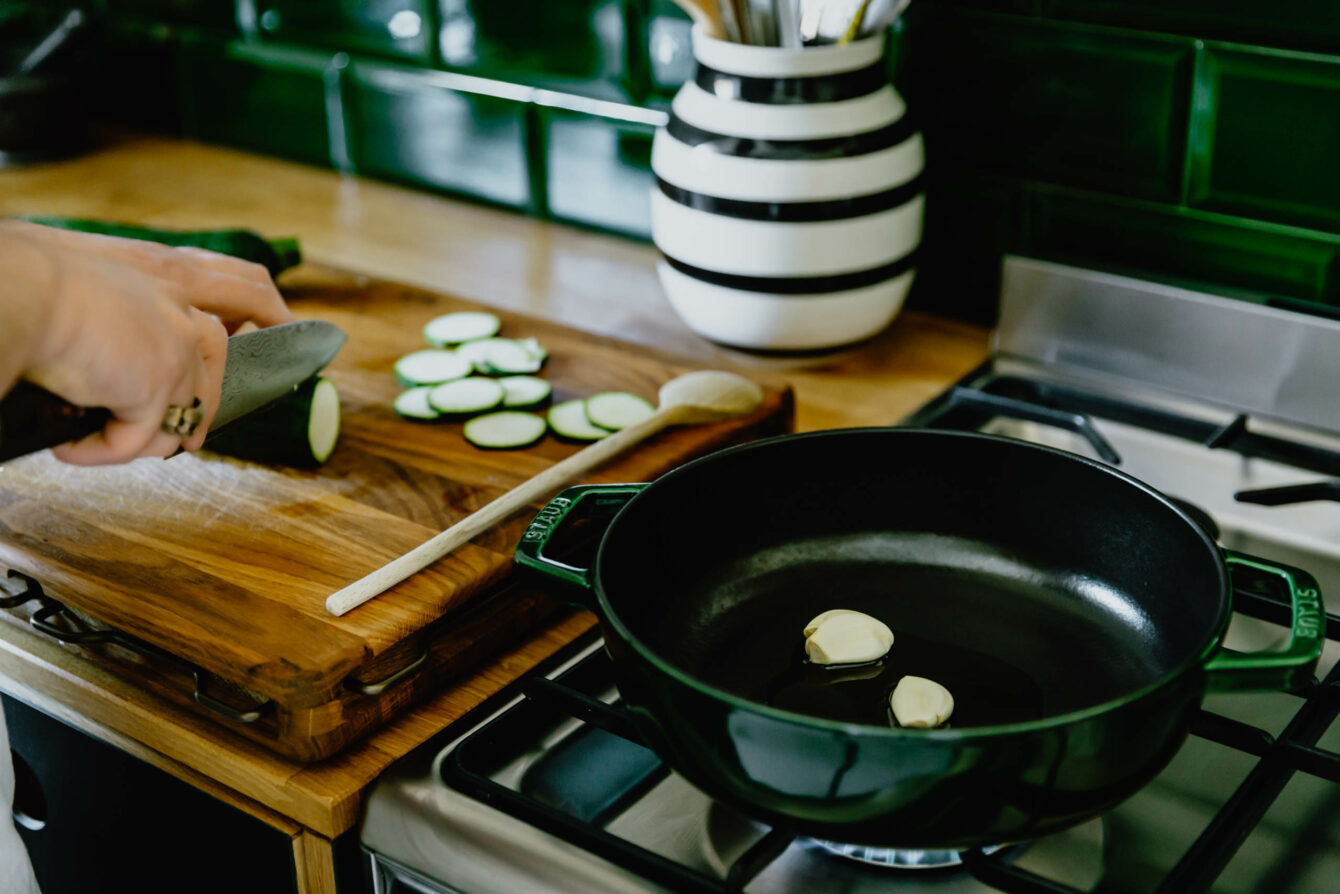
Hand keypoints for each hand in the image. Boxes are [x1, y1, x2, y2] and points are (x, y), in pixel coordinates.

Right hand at [0, 221, 293, 464]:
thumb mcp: (77, 266)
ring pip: (179, 414)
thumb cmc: (22, 276)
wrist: (16, 291)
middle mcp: (181, 305)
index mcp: (161, 267)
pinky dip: (102, 451)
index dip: (265, 308)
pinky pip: (140, 441)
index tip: (280, 325)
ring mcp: (177, 347)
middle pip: (222, 351)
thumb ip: (107, 292)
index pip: (237, 284)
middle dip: (216, 401)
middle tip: (195, 439)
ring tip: (94, 442)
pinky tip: (71, 448)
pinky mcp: (160, 387)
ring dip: (138, 438)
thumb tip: (86, 321)